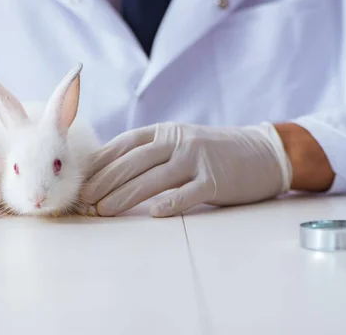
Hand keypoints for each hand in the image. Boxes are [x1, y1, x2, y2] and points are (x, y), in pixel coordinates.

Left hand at [81, 122, 294, 216]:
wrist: (263, 153)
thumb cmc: (214, 152)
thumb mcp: (181, 142)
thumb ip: (151, 152)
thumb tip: (111, 172)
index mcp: (166, 131)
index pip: (126, 144)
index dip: (102, 161)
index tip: (82, 179)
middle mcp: (179, 141)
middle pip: (134, 162)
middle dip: (106, 181)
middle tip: (85, 200)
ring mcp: (198, 159)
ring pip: (154, 178)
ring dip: (126, 195)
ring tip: (104, 211)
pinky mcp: (216, 180)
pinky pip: (188, 193)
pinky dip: (170, 203)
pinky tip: (153, 214)